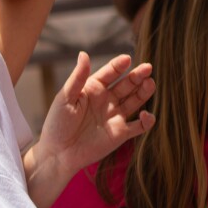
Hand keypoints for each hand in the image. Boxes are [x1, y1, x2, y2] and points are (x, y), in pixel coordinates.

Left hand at [33, 52, 155, 176]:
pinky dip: (147, 120)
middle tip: (147, 68)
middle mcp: (107, 100)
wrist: (57, 154)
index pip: (110, 73)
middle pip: (126, 84)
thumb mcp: (65, 98)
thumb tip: (84, 54)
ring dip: (144, 92)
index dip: (119, 66)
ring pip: (136, 100)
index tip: (126, 59)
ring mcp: (115, 116)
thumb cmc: (57, 124)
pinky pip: (140, 125)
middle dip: (137, 76)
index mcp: (93, 89)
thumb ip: (77, 78)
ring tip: (150, 83)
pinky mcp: (121, 133)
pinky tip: (146, 114)